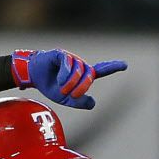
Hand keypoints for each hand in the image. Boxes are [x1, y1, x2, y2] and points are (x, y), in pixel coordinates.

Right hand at [12, 49, 126, 109]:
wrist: (33, 76)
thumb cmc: (50, 85)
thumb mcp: (66, 99)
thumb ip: (79, 102)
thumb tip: (93, 103)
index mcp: (82, 74)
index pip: (100, 70)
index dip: (112, 67)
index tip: (124, 65)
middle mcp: (79, 65)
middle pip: (89, 75)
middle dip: (83, 87)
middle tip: (73, 96)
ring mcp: (71, 59)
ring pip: (79, 70)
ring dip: (71, 84)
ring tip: (62, 90)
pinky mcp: (61, 54)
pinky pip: (68, 63)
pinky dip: (65, 74)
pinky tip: (60, 80)